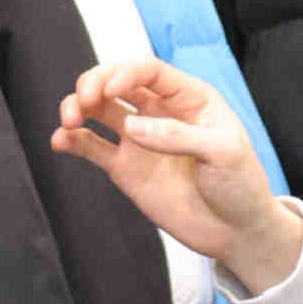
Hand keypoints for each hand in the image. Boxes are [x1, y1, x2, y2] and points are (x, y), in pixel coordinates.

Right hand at [52, 61, 302, 296]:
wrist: (237, 232)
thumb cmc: (241, 185)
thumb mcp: (224, 154)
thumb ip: (179, 137)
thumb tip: (132, 126)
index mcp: (189, 98)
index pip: (149, 71)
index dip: (125, 72)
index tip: (109, 89)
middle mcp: (160, 112)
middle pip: (116, 82)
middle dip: (93, 84)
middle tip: (83, 100)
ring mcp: (140, 138)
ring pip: (98, 110)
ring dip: (77, 106)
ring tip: (69, 120)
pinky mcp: (125, 167)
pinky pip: (91, 146)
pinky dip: (72, 140)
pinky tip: (60, 141)